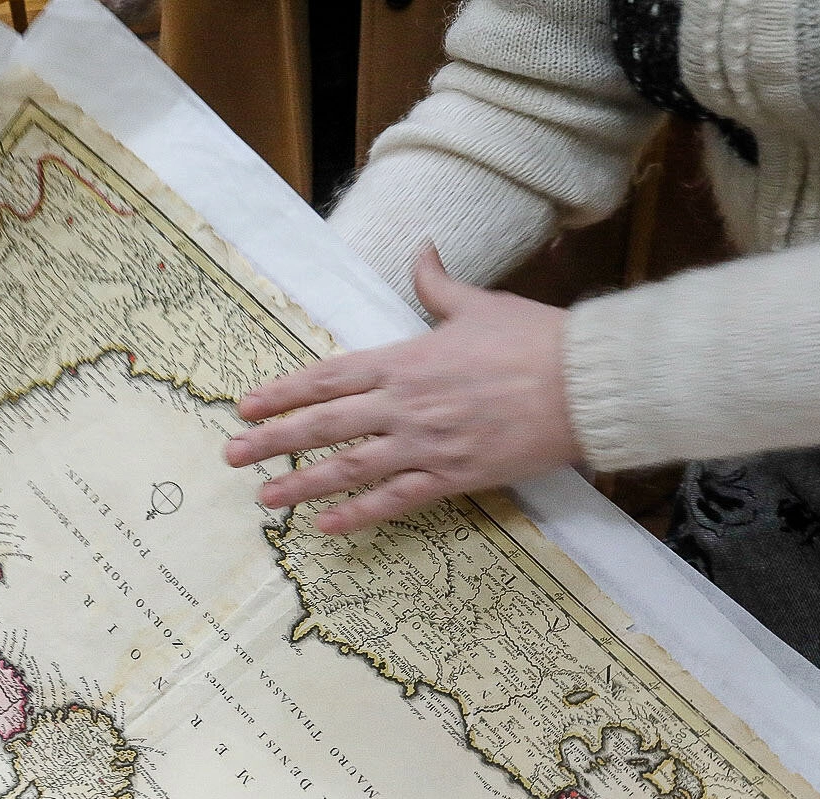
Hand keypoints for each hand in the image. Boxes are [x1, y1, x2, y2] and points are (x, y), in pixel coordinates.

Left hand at [226, 244, 579, 534]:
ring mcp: (427, 444)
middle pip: (325, 424)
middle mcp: (406, 404)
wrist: (587, 382)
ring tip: (265, 498)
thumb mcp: (479, 304)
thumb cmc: (536, 339)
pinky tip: (326, 527)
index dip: (283, 392)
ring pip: (350, 468)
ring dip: (303, 484)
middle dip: (274, 440)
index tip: (246, 405)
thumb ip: (438, 284)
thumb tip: (422, 251)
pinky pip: (397, 500)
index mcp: (406, 360)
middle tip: (232, 455)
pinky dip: (359, 515)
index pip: (329, 377)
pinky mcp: (455, 476)